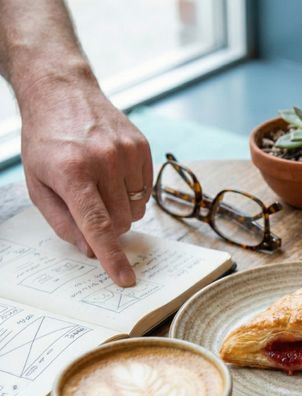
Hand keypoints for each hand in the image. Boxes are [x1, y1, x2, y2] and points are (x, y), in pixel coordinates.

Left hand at [19, 73, 151, 286]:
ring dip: (121, 210)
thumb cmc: (46, 142)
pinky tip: (114, 174)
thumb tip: (91, 251)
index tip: (125, 279)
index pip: (97, 225)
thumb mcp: (39, 184)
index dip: (111, 256)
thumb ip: (63, 222)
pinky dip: (132, 192)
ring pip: (136, 209)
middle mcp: (103, 160)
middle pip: (121, 222)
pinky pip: (146, 190)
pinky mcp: (142, 147)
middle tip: (92, 208)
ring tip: (102, 187)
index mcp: (71, 172)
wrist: (63, 93)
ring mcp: (127, 152)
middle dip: (108, 228)